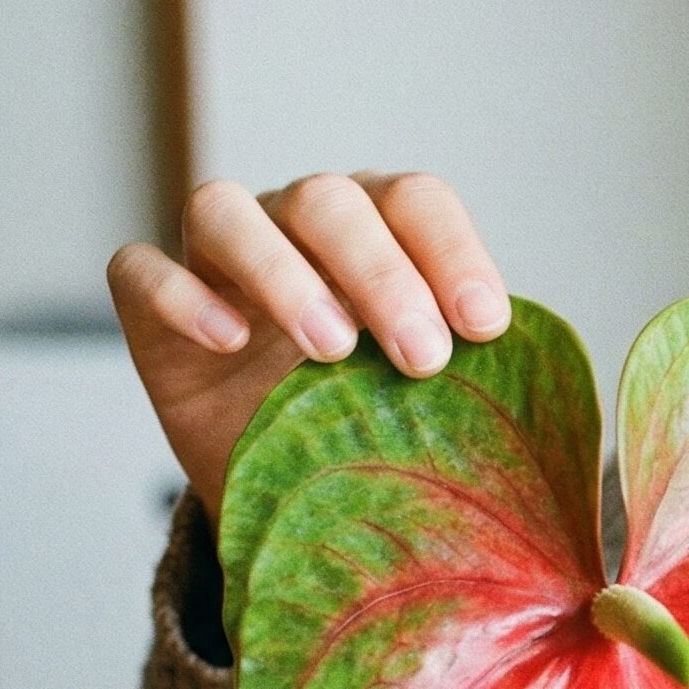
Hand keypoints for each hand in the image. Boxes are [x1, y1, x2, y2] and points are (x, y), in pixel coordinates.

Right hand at [107, 172, 511, 536]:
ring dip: (283, 272)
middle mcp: (297, 223)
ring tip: (332, 348)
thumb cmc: (373, 427)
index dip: (452, 252)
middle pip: (331, 201)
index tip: (485, 328)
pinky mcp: (149, 306)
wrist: (282, 486)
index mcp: (382, 230)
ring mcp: (218, 256)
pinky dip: (180, 295)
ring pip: (227, 210)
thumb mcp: (432, 406)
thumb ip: (480, 386)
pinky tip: (224, 341)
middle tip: (423, 358)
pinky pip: (140, 269)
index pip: (417, 202)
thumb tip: (548, 419)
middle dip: (382, 274)